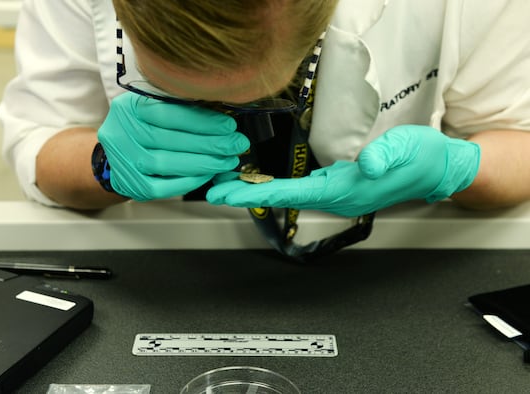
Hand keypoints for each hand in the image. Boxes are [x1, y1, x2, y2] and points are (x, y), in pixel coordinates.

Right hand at [98, 92, 249, 199]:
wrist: (116, 155)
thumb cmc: (141, 127)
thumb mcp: (152, 107)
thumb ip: (179, 107)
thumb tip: (221, 113)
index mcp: (128, 108)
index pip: (169, 113)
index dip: (202, 120)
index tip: (229, 125)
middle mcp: (121, 134)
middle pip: (171, 140)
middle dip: (210, 143)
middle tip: (236, 144)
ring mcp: (125, 163)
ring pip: (169, 164)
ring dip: (204, 162)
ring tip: (227, 160)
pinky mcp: (134, 186)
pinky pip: (166, 186)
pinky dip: (191, 180)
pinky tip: (209, 173)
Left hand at [207, 125, 480, 216]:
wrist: (437, 169)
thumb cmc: (420, 158)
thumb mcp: (406, 149)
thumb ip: (384, 155)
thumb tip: (366, 163)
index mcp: (346, 189)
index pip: (293, 192)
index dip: (258, 192)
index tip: (229, 192)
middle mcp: (336, 197)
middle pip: (284, 197)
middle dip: (248, 194)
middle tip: (215, 190)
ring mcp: (337, 194)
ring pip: (289, 195)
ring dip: (258, 190)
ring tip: (230, 184)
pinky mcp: (340, 186)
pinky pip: (300, 189)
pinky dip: (276, 185)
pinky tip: (263, 180)